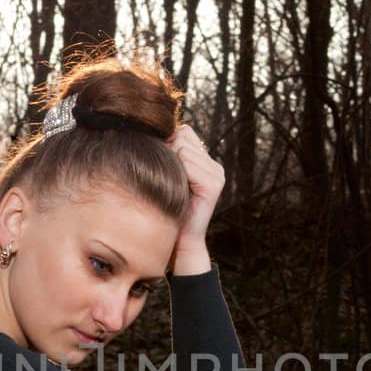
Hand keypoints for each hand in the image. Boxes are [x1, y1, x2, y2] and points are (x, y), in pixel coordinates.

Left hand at [165, 124, 224, 253]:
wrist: (180, 240)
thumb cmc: (167, 208)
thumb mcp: (168, 175)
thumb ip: (168, 153)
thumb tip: (153, 129)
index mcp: (206, 161)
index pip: (184, 131)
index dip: (168, 142)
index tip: (160, 164)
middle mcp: (215, 165)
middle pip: (182, 136)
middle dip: (167, 151)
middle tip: (165, 177)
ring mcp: (217, 174)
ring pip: (183, 149)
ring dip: (170, 164)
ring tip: (171, 185)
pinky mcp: (214, 184)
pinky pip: (188, 163)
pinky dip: (178, 173)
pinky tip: (177, 189)